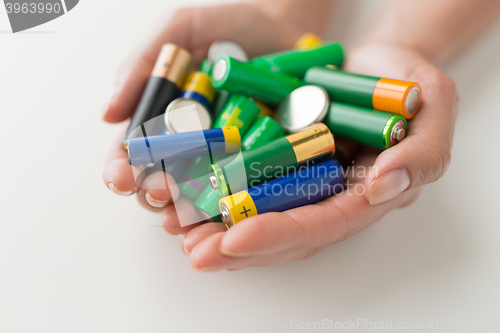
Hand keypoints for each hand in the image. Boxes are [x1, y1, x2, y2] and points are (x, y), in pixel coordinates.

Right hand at [102, 3, 300, 214]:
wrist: (287, 27)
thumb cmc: (230, 26)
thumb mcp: (182, 30)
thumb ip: (143, 65)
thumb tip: (108, 113)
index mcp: (162, 119)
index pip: (132, 152)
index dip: (121, 167)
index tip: (120, 174)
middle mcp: (189, 145)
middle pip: (160, 180)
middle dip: (154, 191)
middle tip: (158, 192)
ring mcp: (223, 158)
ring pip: (197, 194)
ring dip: (186, 210)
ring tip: (182, 216)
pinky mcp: (256, 164)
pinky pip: (242, 190)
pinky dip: (230, 204)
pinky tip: (223, 215)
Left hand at [182, 43, 457, 271]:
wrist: (376, 65)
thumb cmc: (410, 86)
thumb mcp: (434, 107)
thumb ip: (421, 152)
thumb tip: (385, 186)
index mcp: (364, 194)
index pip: (322, 224)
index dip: (279, 235)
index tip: (235, 241)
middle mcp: (329, 197)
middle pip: (283, 231)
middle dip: (238, 246)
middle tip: (196, 254)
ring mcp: (302, 181)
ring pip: (258, 213)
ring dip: (217, 228)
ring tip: (179, 234)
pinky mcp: (280, 161)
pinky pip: (245, 181)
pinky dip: (215, 191)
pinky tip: (185, 199)